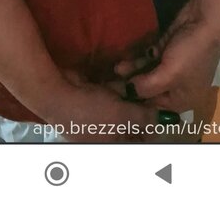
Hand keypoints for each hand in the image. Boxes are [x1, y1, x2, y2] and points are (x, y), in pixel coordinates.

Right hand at [40, 73, 158, 143]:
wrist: (56, 95)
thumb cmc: (89, 113)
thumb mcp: (121, 117)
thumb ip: (144, 118)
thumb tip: (163, 120)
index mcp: (113, 144)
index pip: (139, 140)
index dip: (151, 127)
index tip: (162, 112)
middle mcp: (108, 131)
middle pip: (133, 121)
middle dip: (143, 106)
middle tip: (155, 93)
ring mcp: (101, 113)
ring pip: (125, 104)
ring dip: (133, 92)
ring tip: (144, 80)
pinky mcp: (95, 97)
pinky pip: (114, 93)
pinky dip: (121, 85)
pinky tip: (128, 74)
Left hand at [112, 0, 219, 113]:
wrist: (204, 20)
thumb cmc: (190, 54)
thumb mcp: (168, 74)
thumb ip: (146, 86)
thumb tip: (129, 91)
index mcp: (184, 98)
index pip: (156, 107)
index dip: (137, 103)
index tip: (117, 99)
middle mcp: (178, 86)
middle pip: (151, 89)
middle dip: (132, 85)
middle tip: (112, 82)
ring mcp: (172, 67)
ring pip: (148, 72)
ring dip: (133, 70)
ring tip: (116, 68)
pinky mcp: (167, 51)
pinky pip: (150, 59)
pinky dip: (139, 59)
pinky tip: (126, 59)